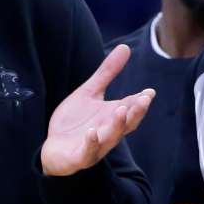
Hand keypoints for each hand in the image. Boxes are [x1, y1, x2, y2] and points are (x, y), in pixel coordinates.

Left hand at [41, 45, 154, 176]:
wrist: (54, 149)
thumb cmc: (76, 122)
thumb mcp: (89, 92)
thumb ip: (107, 73)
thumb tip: (125, 47)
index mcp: (112, 117)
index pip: (130, 108)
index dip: (140, 101)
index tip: (149, 92)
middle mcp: (108, 132)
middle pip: (126, 124)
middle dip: (135, 112)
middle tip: (144, 99)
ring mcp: (95, 146)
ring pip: (110, 138)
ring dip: (117, 125)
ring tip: (121, 109)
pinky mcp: (79, 157)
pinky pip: (87, 152)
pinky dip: (91, 143)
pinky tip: (92, 132)